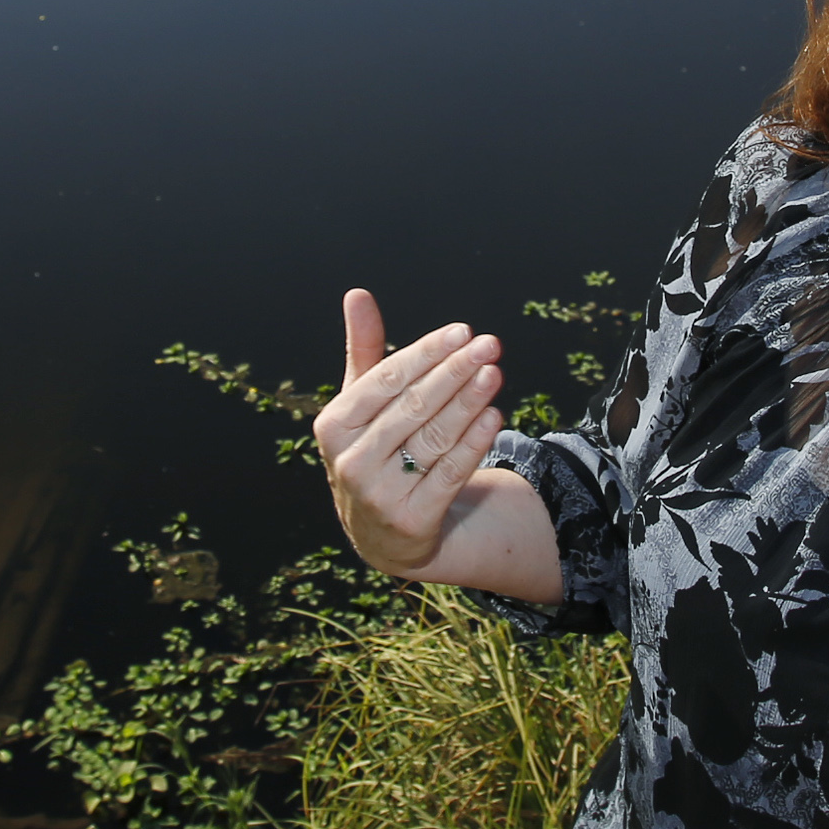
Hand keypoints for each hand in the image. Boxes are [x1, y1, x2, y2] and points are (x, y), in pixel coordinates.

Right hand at [312, 289, 504, 578]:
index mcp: (333, 425)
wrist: (382, 535)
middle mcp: (350, 461)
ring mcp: (378, 494)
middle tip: (489, 345)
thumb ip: (363, 352)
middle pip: (413, 406)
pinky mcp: (411, 519)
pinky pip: (449, 473)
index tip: (462, 331)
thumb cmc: (374, 450)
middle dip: (455, 371)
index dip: (426, 353)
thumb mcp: (361, 405)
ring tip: (495, 373)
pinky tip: (494, 416)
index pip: (386, 380)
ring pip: (434, 438)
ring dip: (469, 402)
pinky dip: (473, 443)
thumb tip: (357, 294)